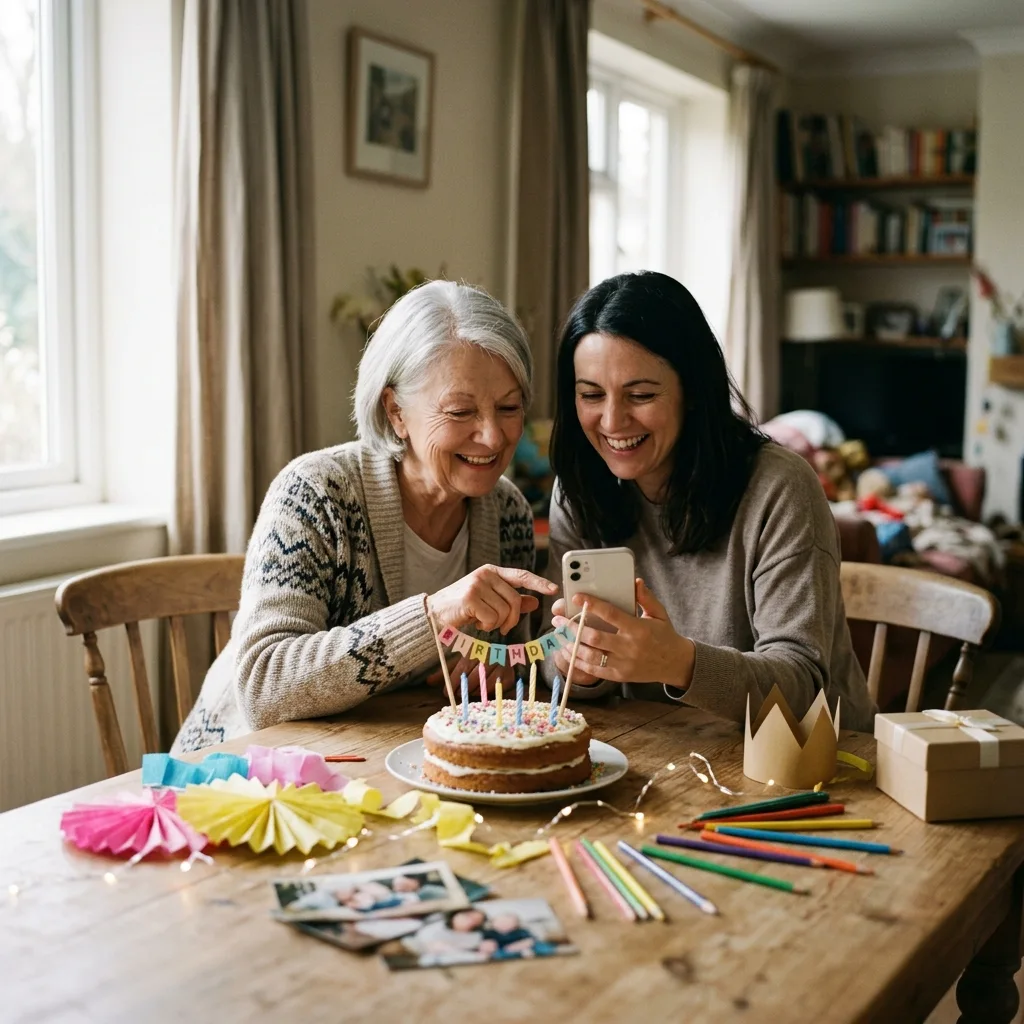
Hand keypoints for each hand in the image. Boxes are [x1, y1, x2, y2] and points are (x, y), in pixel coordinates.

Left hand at [426, 655, 503, 694]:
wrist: (504, 648)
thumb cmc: (477, 655)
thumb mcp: (461, 658)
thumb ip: (446, 669)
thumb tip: (428, 682)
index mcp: (474, 649)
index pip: (461, 669)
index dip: (453, 682)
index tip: (446, 693)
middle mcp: (488, 657)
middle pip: (471, 679)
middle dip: (461, 690)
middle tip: (456, 695)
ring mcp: (500, 666)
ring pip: (483, 686)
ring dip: (473, 692)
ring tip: (468, 693)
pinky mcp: (509, 676)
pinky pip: (496, 690)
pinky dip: (487, 693)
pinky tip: (482, 692)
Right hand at [427, 565, 557, 635]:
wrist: (434, 613)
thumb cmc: (462, 608)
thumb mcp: (489, 601)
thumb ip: (511, 601)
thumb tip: (535, 602)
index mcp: (492, 572)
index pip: (521, 575)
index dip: (538, 583)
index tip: (553, 590)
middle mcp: (486, 574)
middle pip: (514, 600)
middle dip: (511, 619)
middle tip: (500, 628)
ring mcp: (478, 584)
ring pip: (504, 611)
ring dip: (495, 624)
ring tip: (481, 621)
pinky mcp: (470, 597)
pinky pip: (492, 618)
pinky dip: (486, 626)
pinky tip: (474, 622)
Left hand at [557, 579, 694, 687]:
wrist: (675, 664)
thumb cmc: (665, 635)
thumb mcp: (659, 613)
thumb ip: (646, 597)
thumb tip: (635, 581)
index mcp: (638, 629)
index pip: (611, 614)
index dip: (592, 605)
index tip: (577, 596)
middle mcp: (629, 647)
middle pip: (595, 637)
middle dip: (573, 627)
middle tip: (558, 619)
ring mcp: (623, 664)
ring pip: (591, 655)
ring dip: (571, 645)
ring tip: (559, 635)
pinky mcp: (619, 676)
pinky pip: (594, 670)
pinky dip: (578, 662)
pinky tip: (568, 651)